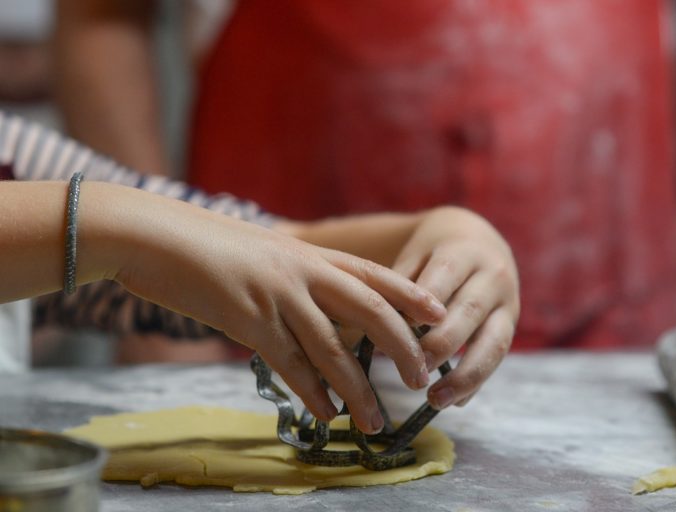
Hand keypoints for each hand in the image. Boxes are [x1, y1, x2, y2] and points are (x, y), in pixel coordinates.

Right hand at [86, 185, 446, 433]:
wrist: (155, 235)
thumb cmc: (209, 244)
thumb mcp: (265, 252)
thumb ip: (296, 275)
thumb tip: (317, 304)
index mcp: (310, 254)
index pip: (374, 274)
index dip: (411, 294)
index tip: (440, 314)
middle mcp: (303, 273)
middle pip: (370, 311)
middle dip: (401, 347)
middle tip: (422, 377)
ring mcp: (278, 296)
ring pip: (332, 348)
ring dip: (357, 389)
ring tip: (375, 419)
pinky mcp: (248, 320)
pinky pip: (289, 364)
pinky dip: (311, 392)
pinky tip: (325, 413)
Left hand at [391, 207, 519, 408]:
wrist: (477, 238)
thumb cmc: (435, 250)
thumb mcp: (416, 253)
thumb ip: (397, 284)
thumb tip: (365, 324)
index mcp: (464, 251)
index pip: (446, 274)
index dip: (426, 301)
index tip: (401, 328)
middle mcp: (493, 275)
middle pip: (470, 310)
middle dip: (443, 342)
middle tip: (415, 369)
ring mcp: (507, 303)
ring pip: (494, 342)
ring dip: (465, 375)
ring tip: (434, 400)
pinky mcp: (511, 325)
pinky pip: (497, 357)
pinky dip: (476, 382)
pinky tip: (453, 402)